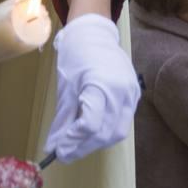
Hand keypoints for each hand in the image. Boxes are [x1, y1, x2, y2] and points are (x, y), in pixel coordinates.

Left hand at [45, 14, 139, 162]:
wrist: (95, 33)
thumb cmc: (76, 56)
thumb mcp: (65, 88)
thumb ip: (62, 120)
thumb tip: (53, 147)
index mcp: (101, 85)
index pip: (90, 124)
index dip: (74, 141)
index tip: (58, 150)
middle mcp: (121, 91)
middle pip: (105, 133)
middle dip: (83, 147)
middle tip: (65, 153)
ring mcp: (131, 93)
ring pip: (116, 132)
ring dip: (95, 143)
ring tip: (76, 144)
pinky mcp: (134, 95)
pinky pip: (122, 122)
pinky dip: (106, 131)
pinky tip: (91, 132)